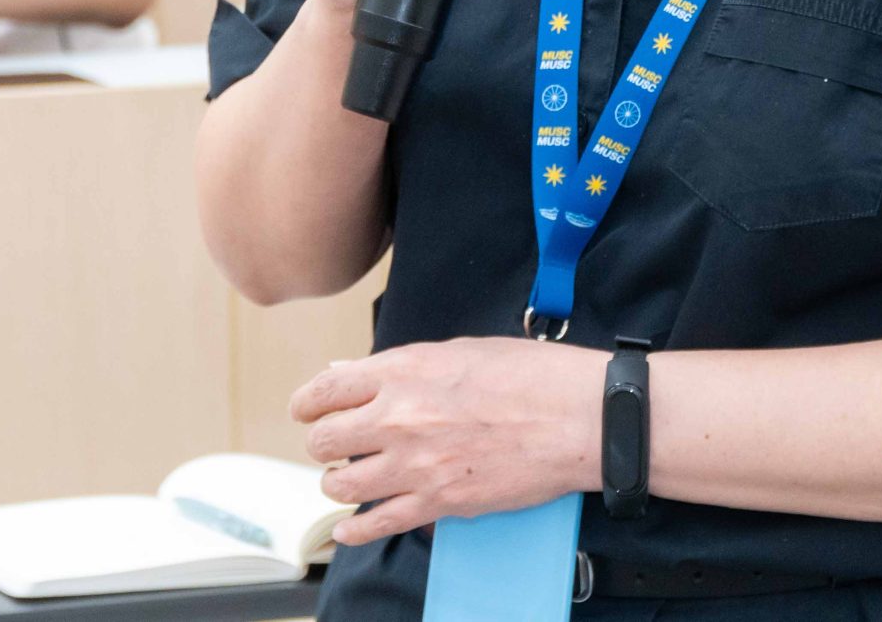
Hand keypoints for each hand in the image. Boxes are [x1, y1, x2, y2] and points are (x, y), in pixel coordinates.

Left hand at [293, 338, 601, 542]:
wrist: (576, 417)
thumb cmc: (529, 376)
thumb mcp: (458, 351)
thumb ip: (398, 365)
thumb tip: (350, 371)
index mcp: (403, 372)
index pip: (327, 390)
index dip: (307, 403)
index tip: (305, 410)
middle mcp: (400, 418)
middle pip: (325, 440)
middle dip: (321, 444)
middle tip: (329, 446)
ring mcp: (417, 465)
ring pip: (342, 485)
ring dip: (336, 484)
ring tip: (343, 480)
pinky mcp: (440, 502)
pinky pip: (379, 523)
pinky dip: (355, 530)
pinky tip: (348, 529)